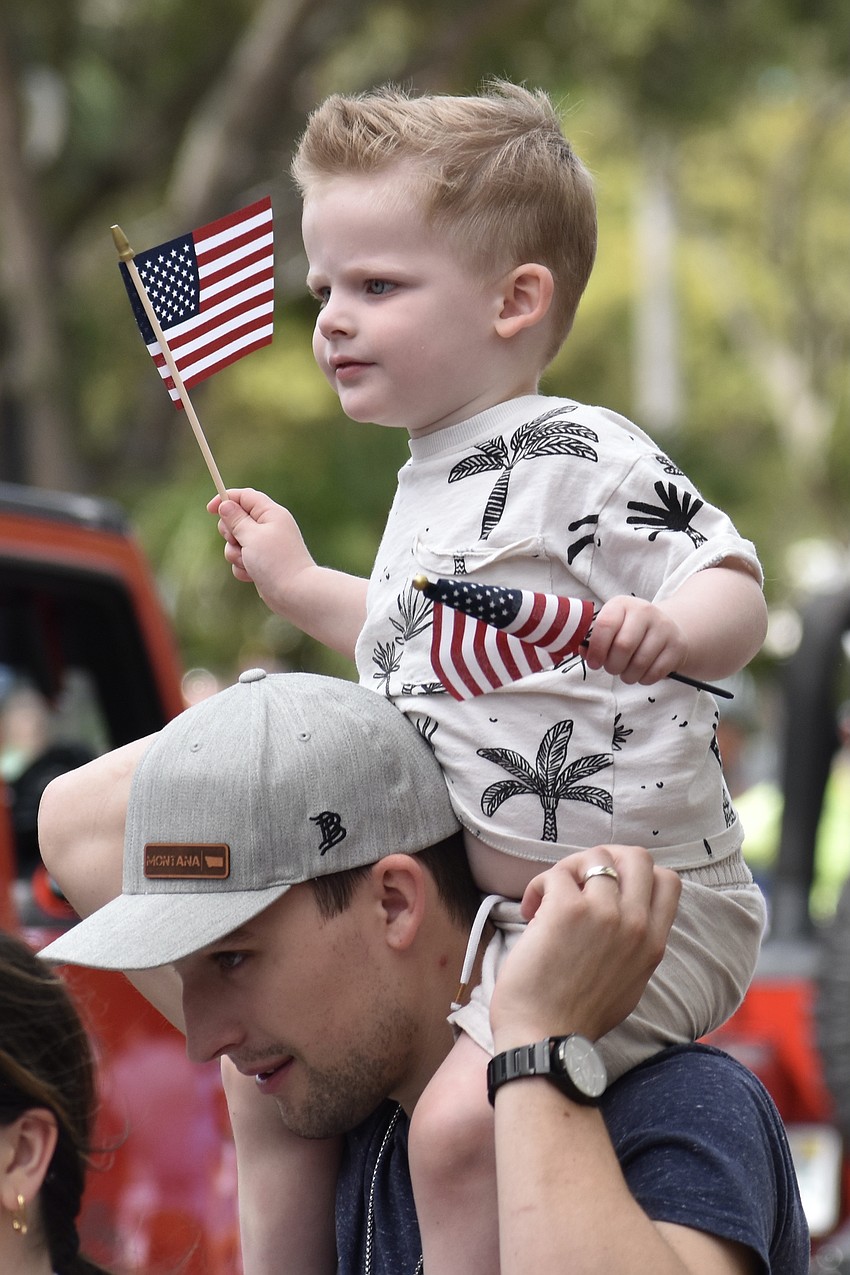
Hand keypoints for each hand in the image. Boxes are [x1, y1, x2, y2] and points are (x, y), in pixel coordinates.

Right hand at [208, 488, 315, 611]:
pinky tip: (252, 576)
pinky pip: (242, 560)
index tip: (210, 510)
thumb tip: (226, 504)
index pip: (245, 496)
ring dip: (235, 554)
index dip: (226, 499)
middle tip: (237, 542)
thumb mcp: (252, 536)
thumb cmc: (276, 562)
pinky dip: (242, 567)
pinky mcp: (262, 563)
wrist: (295, 593)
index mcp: (270, 514)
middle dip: (230, 533)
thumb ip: (236, 519)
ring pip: (236, 543)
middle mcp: (269, 527)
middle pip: (236, 519)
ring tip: (248, 563)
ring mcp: (265, 546)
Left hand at [489, 846, 680, 1049]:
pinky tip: (530, 912)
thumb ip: (634, 944)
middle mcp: (636, 924)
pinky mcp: (567, 910)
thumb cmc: (577, 1017)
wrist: (545, 1040)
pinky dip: (538, 887)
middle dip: (605, 860)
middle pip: (637, 856)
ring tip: (548, 900)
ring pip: (594, 857)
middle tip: (578, 884)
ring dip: (566, 872)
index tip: (608, 888)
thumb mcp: (629, 982)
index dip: (636, 874)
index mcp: (653, 943)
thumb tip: (621, 910)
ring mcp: (604, 913)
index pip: (668, 881)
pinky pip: (555, 874)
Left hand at [583, 596, 688, 684]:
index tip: (594, 663)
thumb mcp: (611, 628)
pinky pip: (655, 672)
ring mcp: (664, 628)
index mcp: (622, 604)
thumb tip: (584, 652)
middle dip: (613, 665)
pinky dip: (644, 679)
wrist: (665, 628)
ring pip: (640, 663)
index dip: (597, 649)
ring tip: (626, 672)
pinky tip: (642, 673)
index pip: (605, 625)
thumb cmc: (629, 631)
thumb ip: (594, 641)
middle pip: (623, 646)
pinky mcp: (677, 646)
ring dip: (628, 675)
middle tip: (612, 668)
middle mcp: (645, 611)